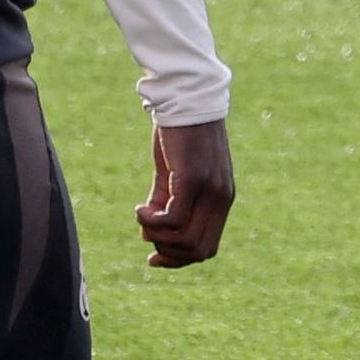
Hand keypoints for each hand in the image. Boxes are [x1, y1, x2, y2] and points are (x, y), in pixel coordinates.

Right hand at [135, 117, 236, 267]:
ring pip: (185, 239)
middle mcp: (220, 199)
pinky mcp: (192, 178)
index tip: (153, 257)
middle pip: (198, 251)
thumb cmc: (179, 136)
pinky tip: (139, 208)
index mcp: (220, 200)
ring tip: (142, 216)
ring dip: (156, 236)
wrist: (186, 100)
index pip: (207, 248)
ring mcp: (209, 190)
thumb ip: (164, 203)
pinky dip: (151, 221)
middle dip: (167, 253)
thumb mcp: (173, 174)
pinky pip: (173, 219)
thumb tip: (146, 235)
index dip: (179, 260)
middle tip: (146, 234)